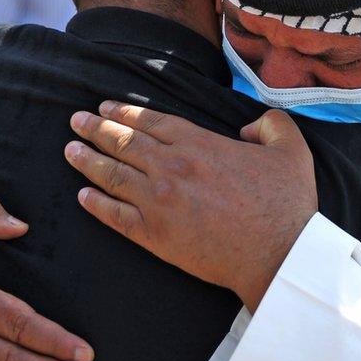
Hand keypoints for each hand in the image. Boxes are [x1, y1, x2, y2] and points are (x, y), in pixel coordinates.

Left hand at [65, 102, 317, 310]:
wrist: (277, 254)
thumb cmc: (285, 203)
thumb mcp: (291, 148)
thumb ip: (270, 123)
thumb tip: (247, 127)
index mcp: (199, 143)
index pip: (150, 121)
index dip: (124, 111)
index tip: (105, 106)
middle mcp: (172, 167)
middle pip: (123, 142)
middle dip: (96, 128)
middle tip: (76, 121)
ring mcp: (159, 202)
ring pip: (113, 175)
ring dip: (88, 160)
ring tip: (69, 150)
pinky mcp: (155, 236)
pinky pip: (115, 216)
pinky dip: (96, 204)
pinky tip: (83, 196)